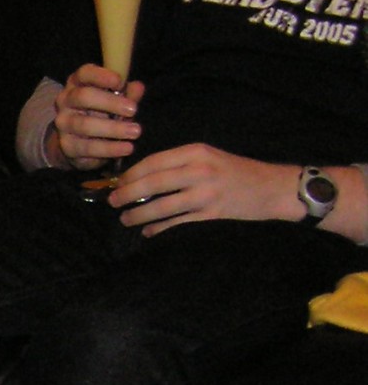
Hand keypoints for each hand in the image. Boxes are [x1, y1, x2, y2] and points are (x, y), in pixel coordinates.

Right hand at [49, 64, 143, 169]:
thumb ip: (127, 94)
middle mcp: (66, 101)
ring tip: (135, 132)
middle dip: (110, 103)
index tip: (120, 82)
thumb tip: (137, 88)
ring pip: (84, 124)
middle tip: (133, 110)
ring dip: (113, 128)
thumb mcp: (117, 100)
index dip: (101, 76)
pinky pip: (87, 147)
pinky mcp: (67, 146)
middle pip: (83, 97)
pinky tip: (126, 148)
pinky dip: (109, 148)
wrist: (79, 143)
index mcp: (78, 83)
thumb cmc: (101, 112)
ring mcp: (63, 123)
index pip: (85, 73)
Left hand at [109, 145, 297, 235]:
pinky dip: (159, 228)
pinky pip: (177, 222)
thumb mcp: (208, 157)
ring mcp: (205, 193)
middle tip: (112, 202)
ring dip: (138, 215)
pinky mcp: (211, 214)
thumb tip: (140, 177)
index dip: (130, 174)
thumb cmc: (235, 171)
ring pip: (161, 206)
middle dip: (126, 194)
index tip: (116, 183)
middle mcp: (199, 170)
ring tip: (125, 219)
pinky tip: (148, 232)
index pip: (153, 162)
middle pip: (152, 183)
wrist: (273, 187)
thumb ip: (179, 164)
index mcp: (196, 152)